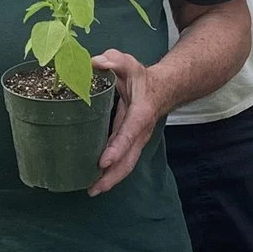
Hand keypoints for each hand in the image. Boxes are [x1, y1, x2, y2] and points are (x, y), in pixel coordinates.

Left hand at [88, 48, 166, 195]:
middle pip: (129, 159)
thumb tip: (96, 62)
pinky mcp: (130, 145)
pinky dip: (110, 174)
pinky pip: (122, 162)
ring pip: (126, 164)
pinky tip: (94, 181)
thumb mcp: (128, 64)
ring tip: (91, 190)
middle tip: (94, 188)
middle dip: (113, 175)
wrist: (161, 89)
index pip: (129, 133)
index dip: (117, 148)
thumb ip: (114, 60)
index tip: (103, 161)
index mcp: (140, 113)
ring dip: (110, 180)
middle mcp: (140, 132)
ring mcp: (135, 141)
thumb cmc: (141, 78)